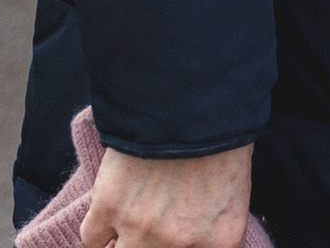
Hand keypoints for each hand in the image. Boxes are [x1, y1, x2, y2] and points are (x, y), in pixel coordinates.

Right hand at [81, 144, 254, 247]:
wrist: (192, 95)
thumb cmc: (224, 130)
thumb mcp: (236, 183)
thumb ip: (215, 221)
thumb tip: (197, 232)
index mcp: (221, 236)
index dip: (190, 245)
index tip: (180, 239)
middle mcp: (180, 243)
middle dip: (155, 244)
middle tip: (156, 224)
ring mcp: (141, 231)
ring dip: (125, 243)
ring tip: (133, 225)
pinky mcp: (107, 210)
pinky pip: (93, 239)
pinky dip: (99, 232)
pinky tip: (109, 219)